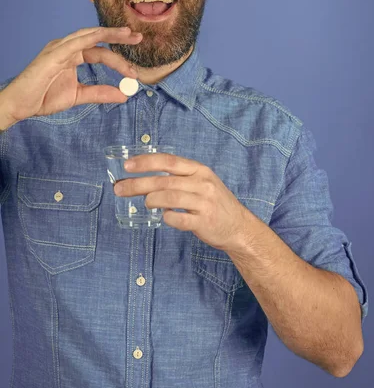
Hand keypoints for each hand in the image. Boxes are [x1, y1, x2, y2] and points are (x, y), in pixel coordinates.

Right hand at [1, 26, 141, 124]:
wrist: (20, 105)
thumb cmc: (43, 97)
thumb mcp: (78, 95)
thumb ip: (100, 93)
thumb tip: (123, 95)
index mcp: (72, 55)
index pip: (100, 51)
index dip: (118, 59)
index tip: (134, 71)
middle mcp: (67, 47)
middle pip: (97, 37)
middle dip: (118, 36)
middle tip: (138, 37)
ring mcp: (59, 48)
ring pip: (89, 35)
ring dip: (110, 34)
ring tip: (128, 35)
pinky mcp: (53, 54)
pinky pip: (75, 43)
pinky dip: (92, 38)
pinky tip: (105, 38)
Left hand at [113, 152, 250, 251]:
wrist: (238, 226)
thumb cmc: (214, 203)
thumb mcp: (201, 182)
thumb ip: (179, 178)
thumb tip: (145, 178)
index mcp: (199, 170)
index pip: (169, 161)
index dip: (146, 162)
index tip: (127, 165)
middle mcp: (202, 183)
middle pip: (164, 180)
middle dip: (138, 183)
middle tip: (119, 188)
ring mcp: (204, 202)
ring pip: (170, 197)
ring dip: (151, 200)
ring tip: (144, 203)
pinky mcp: (205, 221)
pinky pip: (179, 218)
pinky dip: (168, 217)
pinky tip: (164, 217)